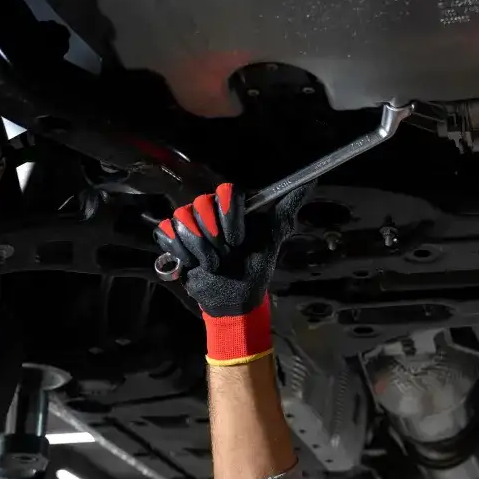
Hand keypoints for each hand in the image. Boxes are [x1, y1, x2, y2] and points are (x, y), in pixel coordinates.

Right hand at [154, 182, 310, 364]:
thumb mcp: (273, 235)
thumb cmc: (255, 266)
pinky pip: (167, 232)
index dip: (230, 216)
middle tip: (227, 252)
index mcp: (231, 206)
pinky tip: (193, 263)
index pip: (224, 191)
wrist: (235, 297)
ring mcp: (188, 224)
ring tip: (213, 262)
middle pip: (202, 203)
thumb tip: (311, 181)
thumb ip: (288, 206)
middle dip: (217, 235)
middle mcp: (208, 209)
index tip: (239, 239)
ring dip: (201, 248)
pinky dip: (182, 251)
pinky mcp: (172, 239)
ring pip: (183, 218)